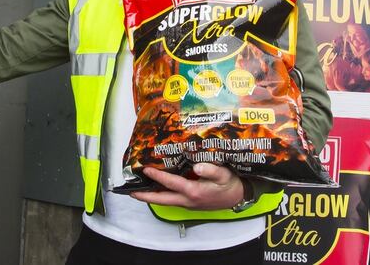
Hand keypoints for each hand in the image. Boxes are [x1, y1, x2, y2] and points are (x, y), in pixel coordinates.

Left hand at [129, 163, 243, 209]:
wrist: (239, 196)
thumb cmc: (230, 184)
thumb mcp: (224, 174)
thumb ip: (211, 170)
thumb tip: (197, 166)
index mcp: (194, 191)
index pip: (171, 183)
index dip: (157, 176)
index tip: (145, 170)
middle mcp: (188, 200)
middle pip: (162, 199)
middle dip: (145, 196)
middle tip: (131, 192)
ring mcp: (188, 203)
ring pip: (165, 201)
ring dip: (151, 197)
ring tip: (137, 191)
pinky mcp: (190, 202)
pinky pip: (171, 199)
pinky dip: (161, 195)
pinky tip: (156, 189)